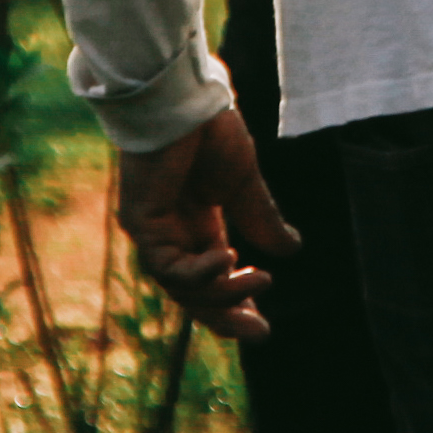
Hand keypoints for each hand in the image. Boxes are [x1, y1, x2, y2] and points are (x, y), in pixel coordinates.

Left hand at [116, 103, 300, 344]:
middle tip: (261, 333)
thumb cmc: (211, 130)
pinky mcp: (142, 221)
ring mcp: (154, 229)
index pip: (211, 277)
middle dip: (226, 315)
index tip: (262, 324)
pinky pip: (168, 266)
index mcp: (196, 223)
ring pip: (182, 286)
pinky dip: (199, 271)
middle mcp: (172, 232)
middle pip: (193, 293)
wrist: (186, 99)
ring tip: (259, 280)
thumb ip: (260, 218)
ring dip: (222, 292)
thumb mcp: (245, 183)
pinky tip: (226, 261)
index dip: (235, 302)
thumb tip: (290, 250)